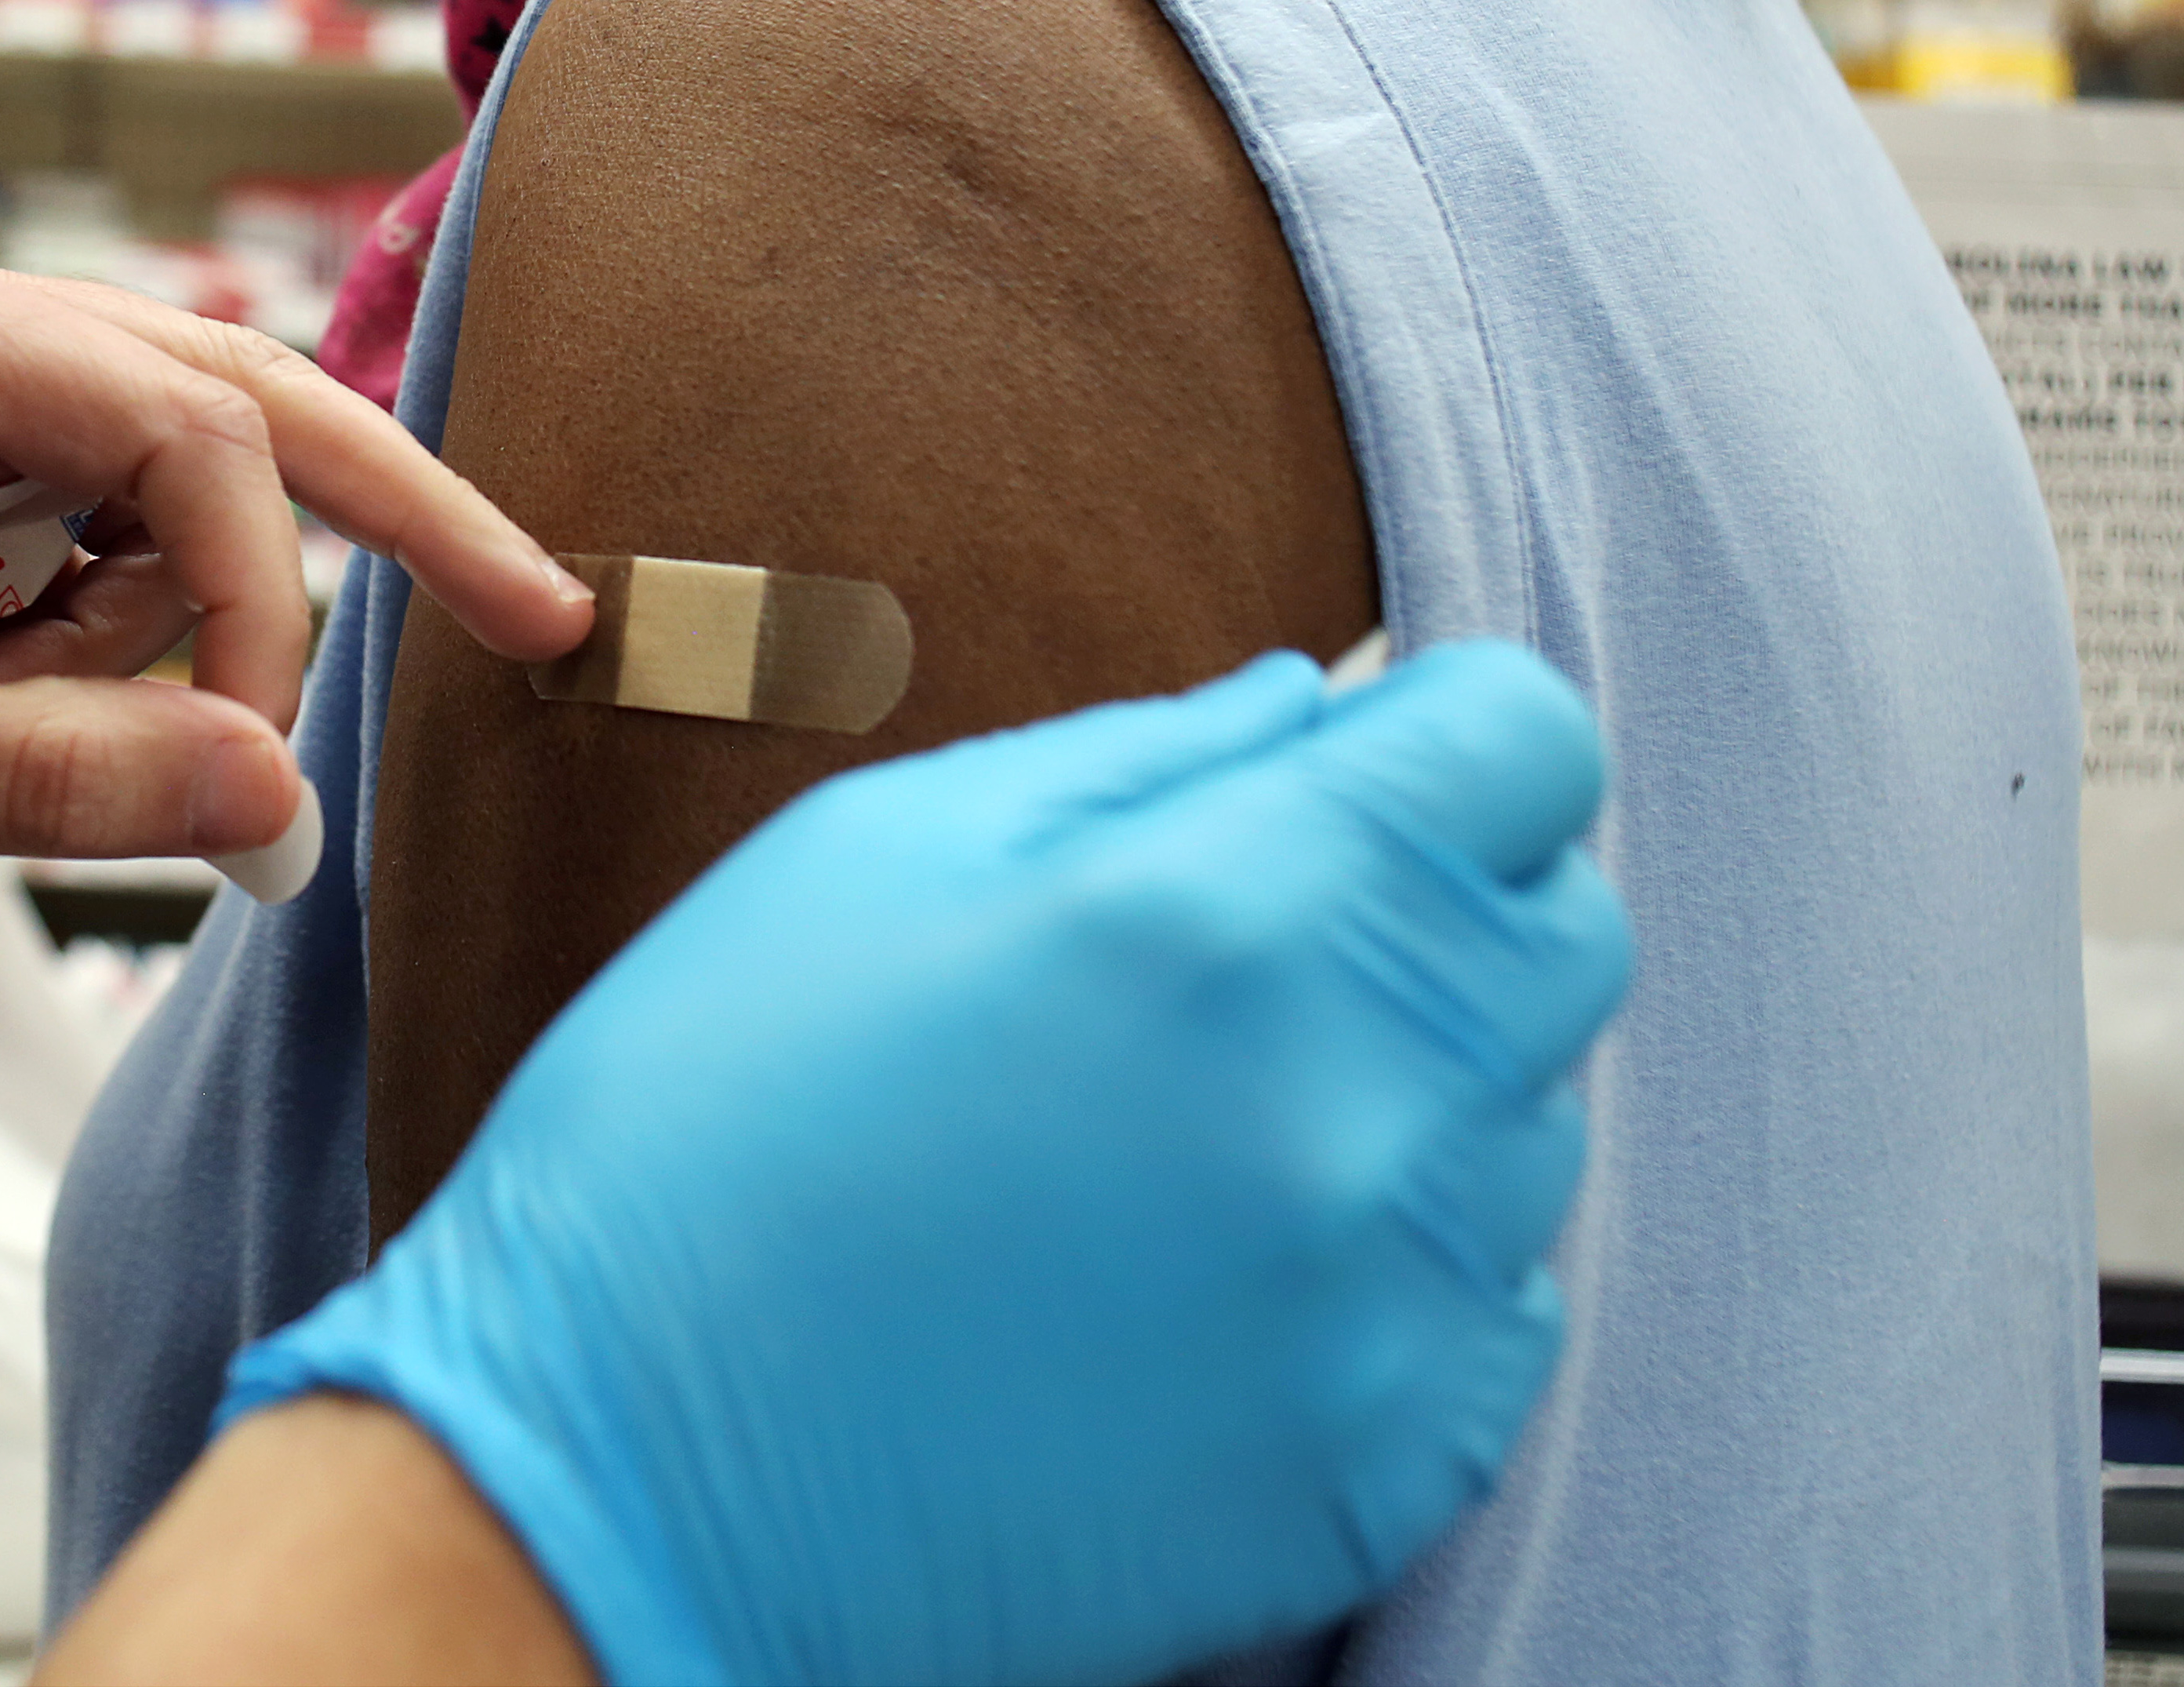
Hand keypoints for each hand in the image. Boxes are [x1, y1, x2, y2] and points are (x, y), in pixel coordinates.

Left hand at [0, 235, 593, 933]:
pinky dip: (103, 612)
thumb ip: (54, 781)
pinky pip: (104, 512)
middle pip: (237, 395)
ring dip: (161, 611)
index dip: (258, 603)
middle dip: (386, 516)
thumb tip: (281, 807)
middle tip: (545, 617)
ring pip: (180, 464)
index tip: (247, 773)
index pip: (185, 434)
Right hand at [222, 639, 1630, 1686]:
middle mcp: (1356, 1107)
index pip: (1528, 749)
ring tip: (1193, 1127)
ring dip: (1413, 1091)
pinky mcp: (1386, 1470)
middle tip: (1253, 944)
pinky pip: (1500, 1316)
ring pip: (1532, 1127)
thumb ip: (1148, 756)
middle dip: (1441, 898)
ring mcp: (1388, 1311)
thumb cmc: (708, 1122)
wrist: (617, 1479)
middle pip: (1567, 930)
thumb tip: (1330, 704)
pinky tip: (1216, 1269)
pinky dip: (1400, 1272)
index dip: (1448, 731)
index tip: (1367, 763)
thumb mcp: (882, 852)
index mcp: (1230, 911)